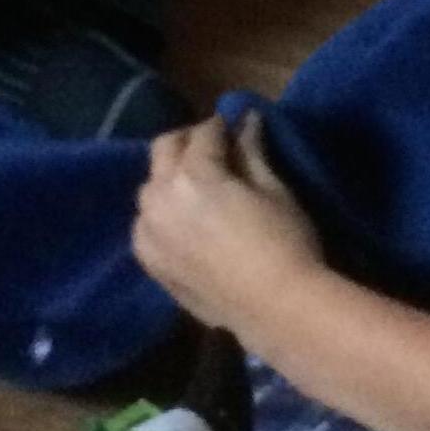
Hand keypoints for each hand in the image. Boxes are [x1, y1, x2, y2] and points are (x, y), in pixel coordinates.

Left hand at [133, 113, 324, 335]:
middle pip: (164, 151)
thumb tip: (246, 120)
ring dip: (169, 176)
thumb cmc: (284, 242)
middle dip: (187, 142)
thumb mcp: (273, 189)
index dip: (221, 125)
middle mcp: (161, 198)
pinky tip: (181, 220)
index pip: (202, 134)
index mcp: (192, 174)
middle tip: (213, 148)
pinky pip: (144, 225)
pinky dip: (159, 213)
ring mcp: (150, 234)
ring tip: (197, 185)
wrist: (279, 310)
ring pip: (149, 188)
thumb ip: (252, 152)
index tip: (235, 126)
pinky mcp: (152, 264)